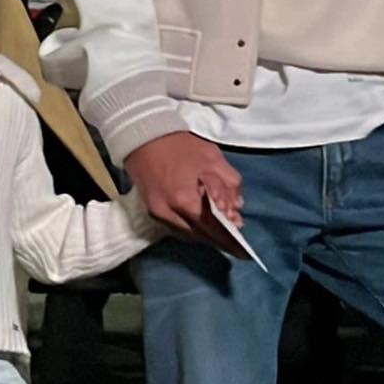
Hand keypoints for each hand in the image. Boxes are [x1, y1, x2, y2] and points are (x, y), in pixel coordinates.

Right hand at [125, 131, 246, 255]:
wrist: (142, 135)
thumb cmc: (179, 144)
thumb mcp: (212, 157)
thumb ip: (229, 183)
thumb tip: (236, 207)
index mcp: (185, 200)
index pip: (212, 229)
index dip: (228, 238)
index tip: (241, 248)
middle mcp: (169, 213)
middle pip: (199, 235)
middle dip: (217, 237)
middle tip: (233, 238)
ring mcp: (157, 213)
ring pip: (186, 233)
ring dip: (203, 233)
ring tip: (219, 231)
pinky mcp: (151, 209)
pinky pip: (174, 226)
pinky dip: (189, 227)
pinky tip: (199, 222)